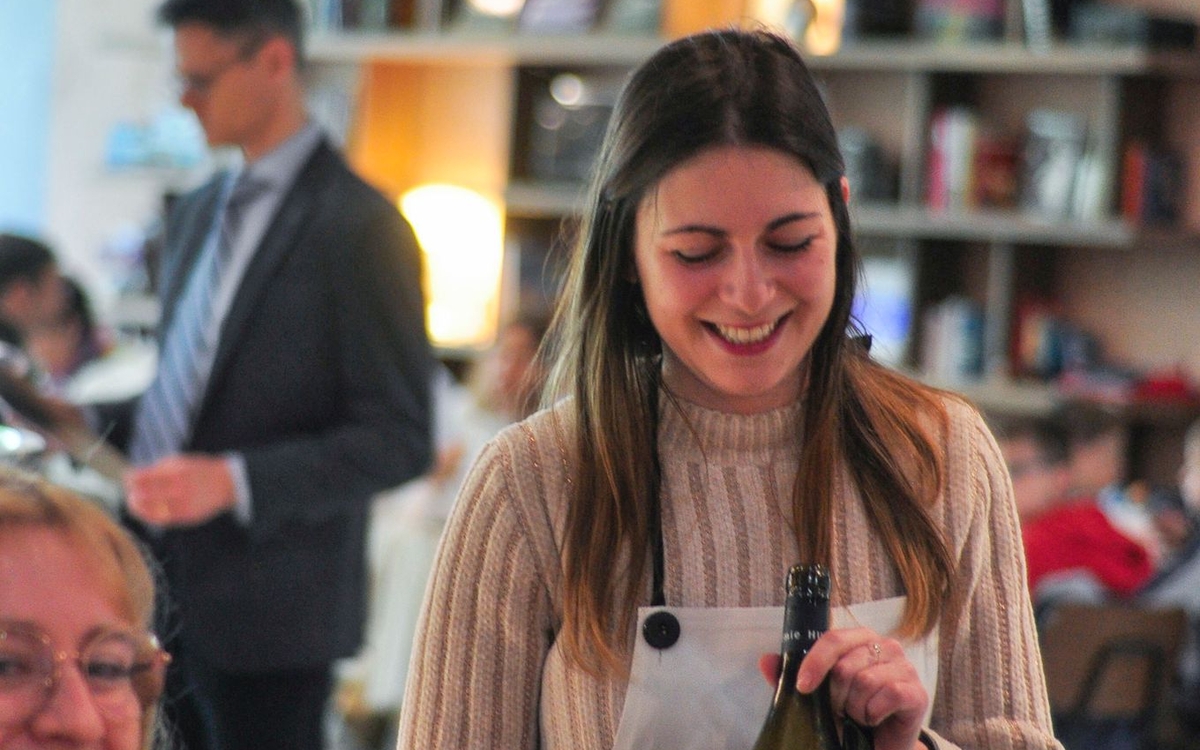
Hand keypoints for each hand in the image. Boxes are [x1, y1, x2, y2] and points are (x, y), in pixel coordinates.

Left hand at [124, 455, 236, 527]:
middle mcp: (178, 489)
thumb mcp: (179, 462)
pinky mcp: (186, 516)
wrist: (226, 483)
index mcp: (175, 472)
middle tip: (129, 493)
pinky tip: (147, 512)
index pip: (142, 478)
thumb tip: (133, 476)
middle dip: (132, 495)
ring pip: (150, 511)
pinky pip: (162, 519)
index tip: (127, 479)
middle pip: (143, 496)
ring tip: (134, 504)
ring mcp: (182, 504)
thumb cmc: (198, 470)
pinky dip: (151, 516)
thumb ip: (156, 469)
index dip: (131, 480)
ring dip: (138, 508)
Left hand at [759, 627, 927, 749]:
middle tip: (839, 710)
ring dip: (854, 708)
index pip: (833, 638)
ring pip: (865, 682)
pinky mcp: (917, 692)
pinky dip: (873, 714)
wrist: (878, 744)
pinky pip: (889, 695)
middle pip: (846, 665)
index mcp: (859, 639)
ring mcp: (904, 667)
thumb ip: (789, 678)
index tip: (803, 687)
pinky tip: (872, 720)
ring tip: (857, 716)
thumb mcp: (816, 696)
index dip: (815, 662)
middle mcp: (885, 646)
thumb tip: (764, 660)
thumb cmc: (848, 714)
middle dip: (835, 696)